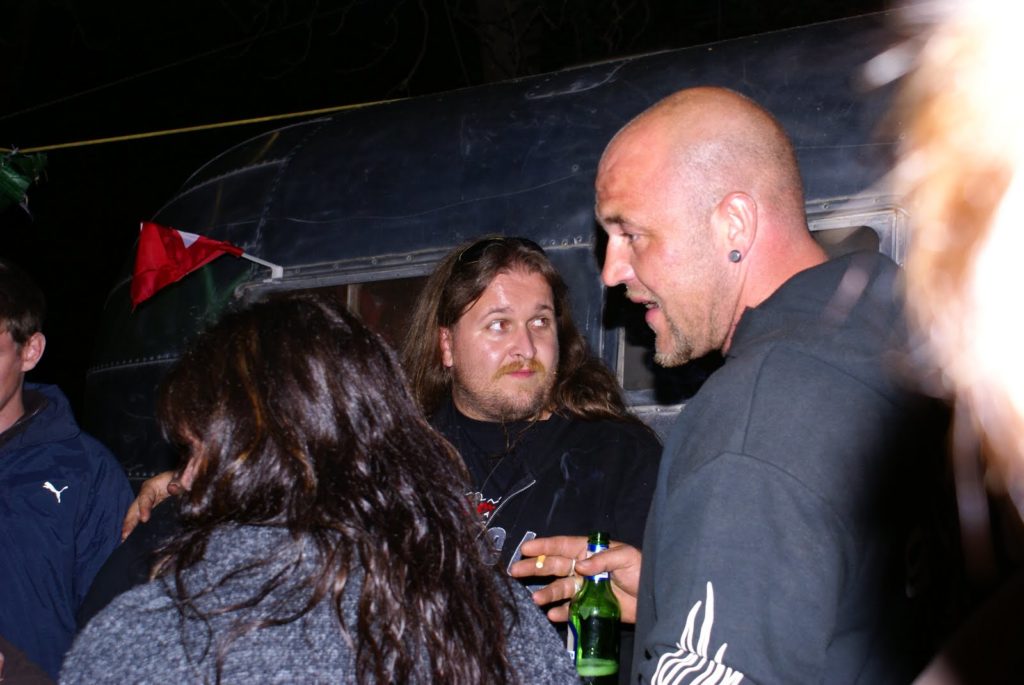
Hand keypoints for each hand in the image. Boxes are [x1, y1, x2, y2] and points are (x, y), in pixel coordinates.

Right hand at [121, 470, 180, 540]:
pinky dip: (137, 530)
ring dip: (130, 528)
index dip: (144, 508)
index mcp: (151, 486)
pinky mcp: (150, 513)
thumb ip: (179, 481)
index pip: (145, 497)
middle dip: (129, 522)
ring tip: (125, 540)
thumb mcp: (181, 477)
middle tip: (125, 535)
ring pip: (135, 516)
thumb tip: (172, 488)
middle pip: (134, 508)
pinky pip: (141, 520)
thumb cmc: (182, 478)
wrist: (185, 481)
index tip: (144, 519)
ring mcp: (146, 506)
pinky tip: (133, 540)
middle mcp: (145, 496)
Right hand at [508, 535, 642, 622]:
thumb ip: (603, 559)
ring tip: (536, 599)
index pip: (562, 546)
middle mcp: (582, 568)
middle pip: (554, 566)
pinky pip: (571, 609)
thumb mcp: (626, 557)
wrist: (653, 597)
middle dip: (535, 568)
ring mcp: (584, 587)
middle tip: (516, 570)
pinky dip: (561, 612)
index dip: (544, 546)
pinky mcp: (589, 606)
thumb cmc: (642, 570)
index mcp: (590, 551)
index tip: (526, 548)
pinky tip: (552, 614)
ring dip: (547, 593)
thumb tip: (581, 566)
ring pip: (559, 588)